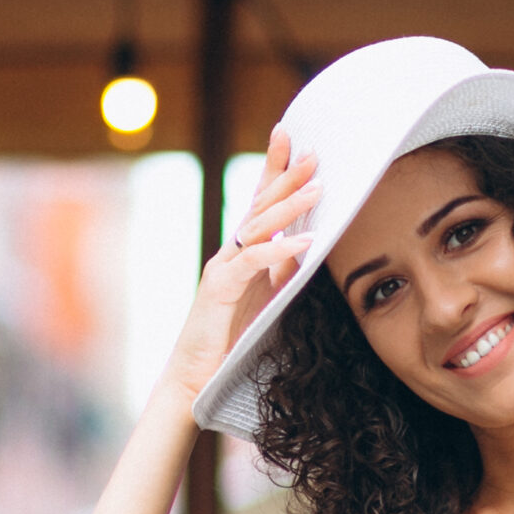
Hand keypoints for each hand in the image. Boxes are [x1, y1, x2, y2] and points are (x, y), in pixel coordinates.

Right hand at [156, 127, 320, 404]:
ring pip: (257, 226)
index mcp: (242, 253)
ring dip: (290, 205)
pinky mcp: (220, 289)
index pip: (260, 202)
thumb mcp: (265, 299)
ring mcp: (223, 268)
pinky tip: (305, 243)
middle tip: (312, 150)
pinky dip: (280, 251)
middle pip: (259, 204)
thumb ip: (282, 272)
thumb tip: (309, 247)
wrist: (195, 377)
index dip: (274, 168)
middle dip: (285, 174)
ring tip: (318, 187)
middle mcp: (230, 253)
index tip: (291, 137)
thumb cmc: (230, 341)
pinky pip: (253, 262)